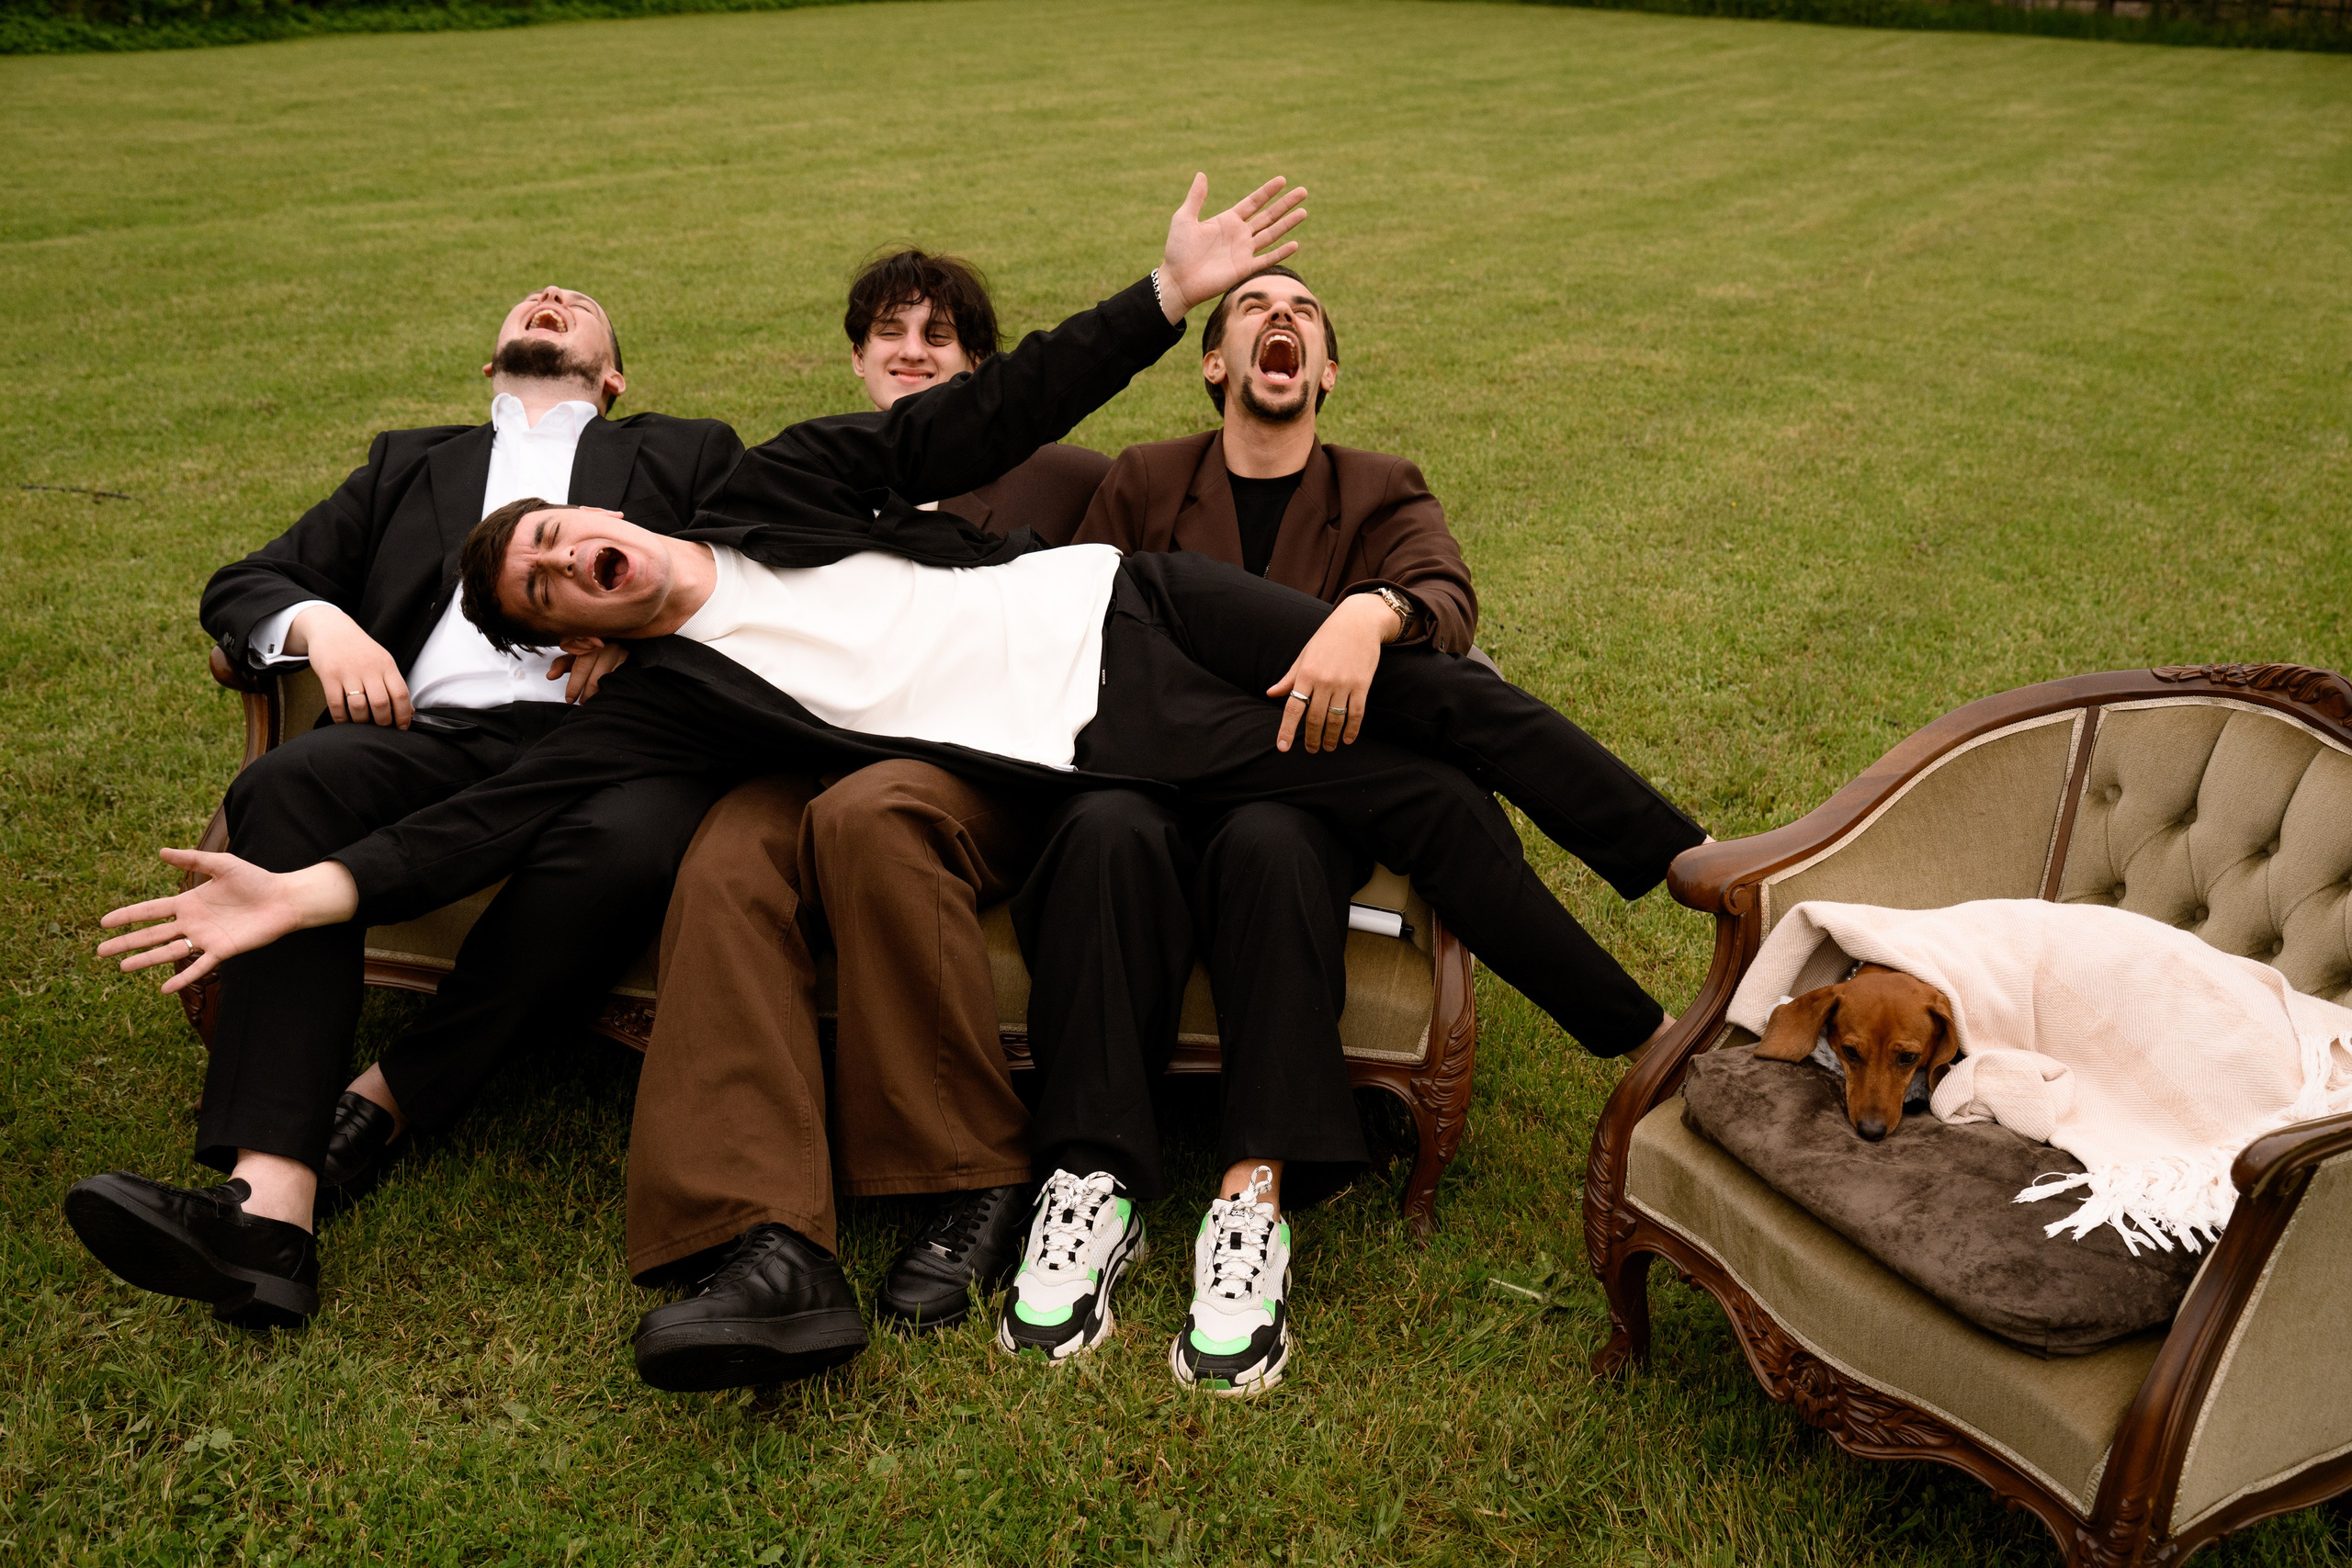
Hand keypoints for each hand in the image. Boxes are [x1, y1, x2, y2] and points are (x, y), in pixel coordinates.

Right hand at [97, 849, 359, 994]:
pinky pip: (199, 966)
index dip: (127, 916)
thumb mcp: (222, 864)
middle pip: (152, 934)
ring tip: (122, 967)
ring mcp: (205, 938)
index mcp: (188, 902)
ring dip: (145, 960)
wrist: (284, 899)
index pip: (150, 910)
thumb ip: (193, 859)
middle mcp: (192, 922)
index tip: (104, 922)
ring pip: (168, 952)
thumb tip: (161, 852)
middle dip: (126, 942)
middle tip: (100, 951)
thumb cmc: (256, 880)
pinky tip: (164, 989)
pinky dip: (182, 977)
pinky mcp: (223, 951)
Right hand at [288, 604, 410, 727]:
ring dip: (362, 722)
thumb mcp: (383, 661)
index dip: (403, 715)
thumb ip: (394, 685)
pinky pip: (336, 704)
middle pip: (381, 704)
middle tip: (381, 727)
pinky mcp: (329, 675)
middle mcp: (369, 668)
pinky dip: (341, 718)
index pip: (401, 694)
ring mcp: (348, 672)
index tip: (402, 726)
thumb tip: (409, 711)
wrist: (332, 629)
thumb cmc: (360, 649)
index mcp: (386, 665)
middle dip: (383, 722)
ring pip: (359, 706)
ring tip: (363, 723)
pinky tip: (344, 720)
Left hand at [548, 640, 626, 702]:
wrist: (617, 643)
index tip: (569, 699)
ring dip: (597, 694)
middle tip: (581, 703)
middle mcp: (605, 646)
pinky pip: (619, 680)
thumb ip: (562, 664)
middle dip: (586, 693)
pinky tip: (605, 694)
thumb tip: (550, 676)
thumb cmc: (593, 651)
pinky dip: (610, 689)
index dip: (574, 685)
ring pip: (607, 680)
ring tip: (591, 701)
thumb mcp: (576, 655)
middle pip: (594, 677)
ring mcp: (620, 654)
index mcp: (589, 642)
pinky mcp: (630, 662)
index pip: (580, 667)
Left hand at [1158, 173, 1308, 323]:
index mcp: (1227, 220)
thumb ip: (1196, 198)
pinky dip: (1280, 253)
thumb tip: (1201, 174)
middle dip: (1285, 204)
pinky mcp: (1244, 269)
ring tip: (1304, 212)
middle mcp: (1239, 234)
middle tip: (1303, 191)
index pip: (1253, 202)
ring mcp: (1243, 252)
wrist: (1177, 280)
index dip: (1267, 191)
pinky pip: (1266, 259)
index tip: (1282, 180)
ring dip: (1288, 224)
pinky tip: (1295, 244)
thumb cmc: (1177, 250)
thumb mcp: (1184, 219)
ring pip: (1271, 234)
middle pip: (1268, 216)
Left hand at [1266, 593, 1401, 753]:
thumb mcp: (1305, 655)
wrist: (1358, 622)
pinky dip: (1352, 729)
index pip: (1293, 707)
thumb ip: (1289, 678)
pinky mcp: (1362, 685)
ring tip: (1329, 747)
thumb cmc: (1327, 638)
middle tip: (1312, 749)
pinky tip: (1348, 739)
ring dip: (1331, 738)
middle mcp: (1324, 681)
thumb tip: (1270, 693)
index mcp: (1306, 674)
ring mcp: (1344, 683)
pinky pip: (1356, 713)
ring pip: (1336, 719)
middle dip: (1312, 738)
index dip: (1286, 729)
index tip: (1282, 747)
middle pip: (1314, 718)